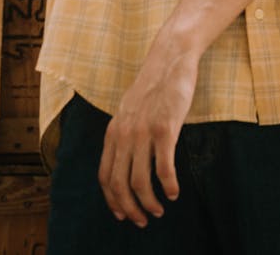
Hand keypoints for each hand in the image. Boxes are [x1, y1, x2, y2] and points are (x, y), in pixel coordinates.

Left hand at [98, 37, 198, 227]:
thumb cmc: (154, 85)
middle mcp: (124, 134)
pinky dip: (168, 187)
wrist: (170, 58)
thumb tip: (126, 160)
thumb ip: (125, 132)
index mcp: (114, 131)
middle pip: (119, 184)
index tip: (122, 214)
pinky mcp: (165, 128)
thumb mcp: (130, 109)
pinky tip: (175, 193)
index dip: (112, 200)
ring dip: (149, 203)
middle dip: (130, 209)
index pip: (105, 176)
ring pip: (140, 181)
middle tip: (143, 220)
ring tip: (160, 210)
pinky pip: (163, 169)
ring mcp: (143, 132)